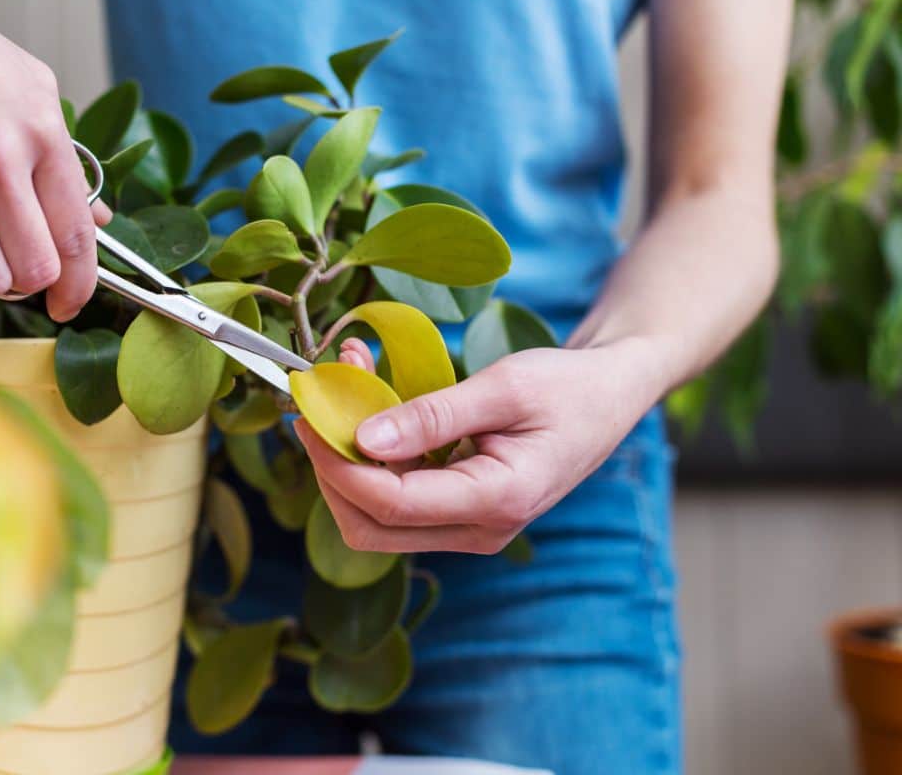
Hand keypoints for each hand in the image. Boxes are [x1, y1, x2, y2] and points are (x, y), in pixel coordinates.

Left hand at [294, 337, 666, 553]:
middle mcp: (479, 531)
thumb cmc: (567, 387)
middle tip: (314, 410)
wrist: (609, 397)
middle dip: (331, 472)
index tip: (309, 413)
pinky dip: (374, 459)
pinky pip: (400, 500)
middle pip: (371, 527)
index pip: (390, 501)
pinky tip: (370, 406)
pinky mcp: (460, 512)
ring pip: (378, 520)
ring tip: (344, 390)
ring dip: (347, 462)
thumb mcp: (503, 387)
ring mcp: (469, 528)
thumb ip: (432, 415)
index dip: (337, 461)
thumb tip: (362, 439)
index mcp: (496, 502)